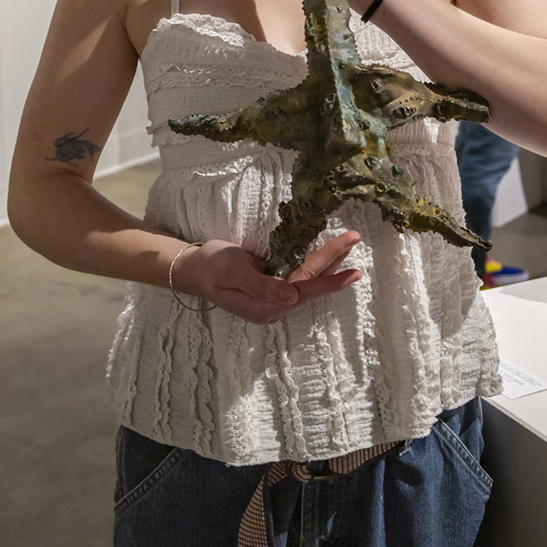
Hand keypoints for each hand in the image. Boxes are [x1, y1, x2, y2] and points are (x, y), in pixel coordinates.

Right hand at [171, 231, 362, 324]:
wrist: (192, 268)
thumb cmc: (211, 266)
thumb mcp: (234, 271)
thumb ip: (263, 285)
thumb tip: (293, 298)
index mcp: (265, 307)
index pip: (304, 290)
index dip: (329, 279)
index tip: (353, 272)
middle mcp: (273, 306)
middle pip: (310, 283)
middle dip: (333, 263)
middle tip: (354, 240)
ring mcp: (273, 298)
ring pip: (306, 279)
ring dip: (327, 262)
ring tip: (348, 245)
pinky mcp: (271, 287)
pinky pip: (298, 276)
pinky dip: (313, 263)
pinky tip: (328, 255)